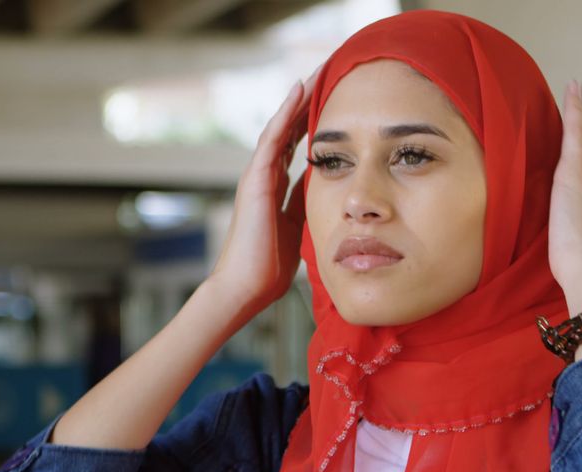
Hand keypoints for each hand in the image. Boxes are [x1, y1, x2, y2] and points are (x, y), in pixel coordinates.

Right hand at [207, 69, 317, 315]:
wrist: (245, 289)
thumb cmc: (269, 269)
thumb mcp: (300, 229)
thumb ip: (309, 207)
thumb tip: (332, 191)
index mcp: (276, 189)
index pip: (298, 147)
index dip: (315, 123)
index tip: (336, 101)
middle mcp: (264, 177)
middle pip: (289, 130)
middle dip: (308, 103)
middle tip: (329, 73)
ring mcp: (256, 176)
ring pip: (280, 127)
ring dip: (298, 99)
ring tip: (317, 71)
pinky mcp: (253, 180)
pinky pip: (271, 139)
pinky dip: (285, 114)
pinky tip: (298, 90)